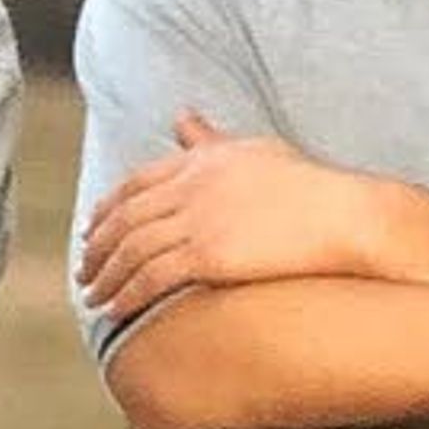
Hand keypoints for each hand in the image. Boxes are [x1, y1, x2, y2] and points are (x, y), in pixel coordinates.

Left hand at [75, 112, 364, 322]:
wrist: (345, 216)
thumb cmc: (309, 187)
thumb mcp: (252, 150)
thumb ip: (210, 139)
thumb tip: (182, 117)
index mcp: (201, 160)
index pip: (136, 184)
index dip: (108, 208)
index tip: (92, 228)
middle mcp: (192, 187)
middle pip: (126, 218)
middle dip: (98, 246)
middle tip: (84, 268)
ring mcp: (198, 221)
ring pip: (132, 251)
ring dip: (105, 276)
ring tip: (93, 295)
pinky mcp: (208, 255)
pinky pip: (151, 278)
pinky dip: (127, 296)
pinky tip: (115, 312)